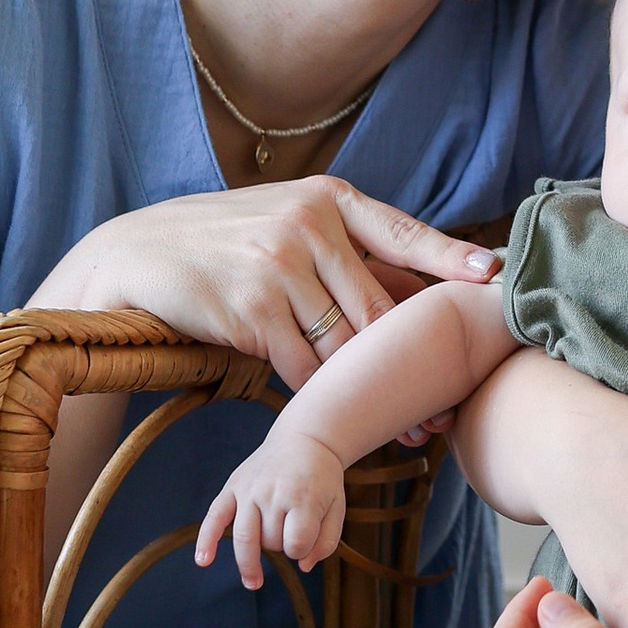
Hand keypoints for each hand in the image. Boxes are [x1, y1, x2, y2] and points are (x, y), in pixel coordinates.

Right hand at [33, 175, 498, 392]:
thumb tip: (409, 286)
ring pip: (344, 344)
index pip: (401, 232)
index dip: (448, 258)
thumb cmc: (220, 243)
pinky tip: (330, 414)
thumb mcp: (281, 219)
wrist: (136, 258)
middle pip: (378, 306)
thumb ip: (338, 244)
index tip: (492, 276)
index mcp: (326, 199)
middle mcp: (308, 225)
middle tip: (444, 405)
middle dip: (411, 361)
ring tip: (408, 428)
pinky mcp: (252, 309)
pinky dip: (318, 393)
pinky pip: (302, 366)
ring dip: (371, 393)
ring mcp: (280, 265)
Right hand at [196, 431, 345, 584]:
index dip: (302, 550)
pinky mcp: (233, 487)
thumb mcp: (337, 508)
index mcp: (303, 497)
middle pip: (271, 542)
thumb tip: (303, 566)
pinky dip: (207, 540)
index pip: (296, 544)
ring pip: (246, 538)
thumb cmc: (322, 479)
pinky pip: (214, 517)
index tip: (308, 541)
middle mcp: (273, 493)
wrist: (305, 440)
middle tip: (291, 531)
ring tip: (254, 582)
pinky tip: (203, 560)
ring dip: (249, 564)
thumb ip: (326, 541)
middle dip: (282, 546)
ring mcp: (250, 489)